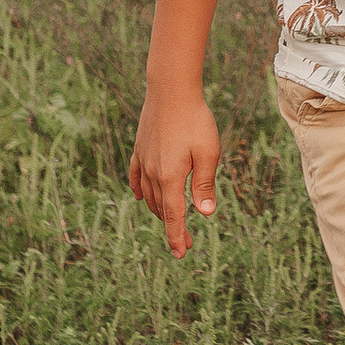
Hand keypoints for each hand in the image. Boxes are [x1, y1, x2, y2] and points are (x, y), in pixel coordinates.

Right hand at [128, 91, 220, 254]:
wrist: (171, 90)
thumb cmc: (195, 120)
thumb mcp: (208, 153)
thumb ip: (204, 185)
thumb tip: (205, 214)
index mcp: (170, 177)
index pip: (173, 215)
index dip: (177, 236)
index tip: (181, 253)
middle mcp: (153, 173)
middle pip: (160, 209)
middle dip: (172, 228)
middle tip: (186, 244)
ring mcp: (143, 161)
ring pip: (148, 195)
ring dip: (159, 211)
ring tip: (171, 221)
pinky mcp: (139, 149)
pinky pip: (136, 177)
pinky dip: (139, 190)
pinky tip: (139, 197)